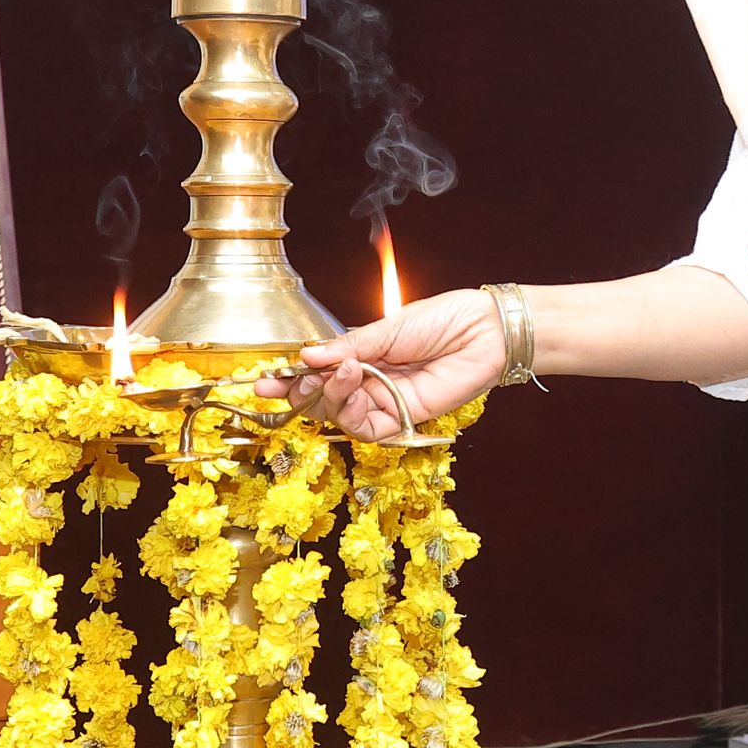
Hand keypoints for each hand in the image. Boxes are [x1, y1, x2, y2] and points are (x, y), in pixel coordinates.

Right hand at [269, 290, 507, 438]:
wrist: (484, 331)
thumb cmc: (442, 320)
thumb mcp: (388, 328)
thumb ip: (347, 346)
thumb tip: (306, 356)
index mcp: (363, 356)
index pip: (318, 373)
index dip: (290, 379)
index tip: (263, 379)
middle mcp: (370, 382)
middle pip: (322, 399)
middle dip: (303, 390)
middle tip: (294, 377)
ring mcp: (385, 402)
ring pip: (340, 415)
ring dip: (329, 396)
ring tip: (338, 371)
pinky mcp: (403, 420)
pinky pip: (367, 427)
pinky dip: (351, 410)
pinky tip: (353, 383)